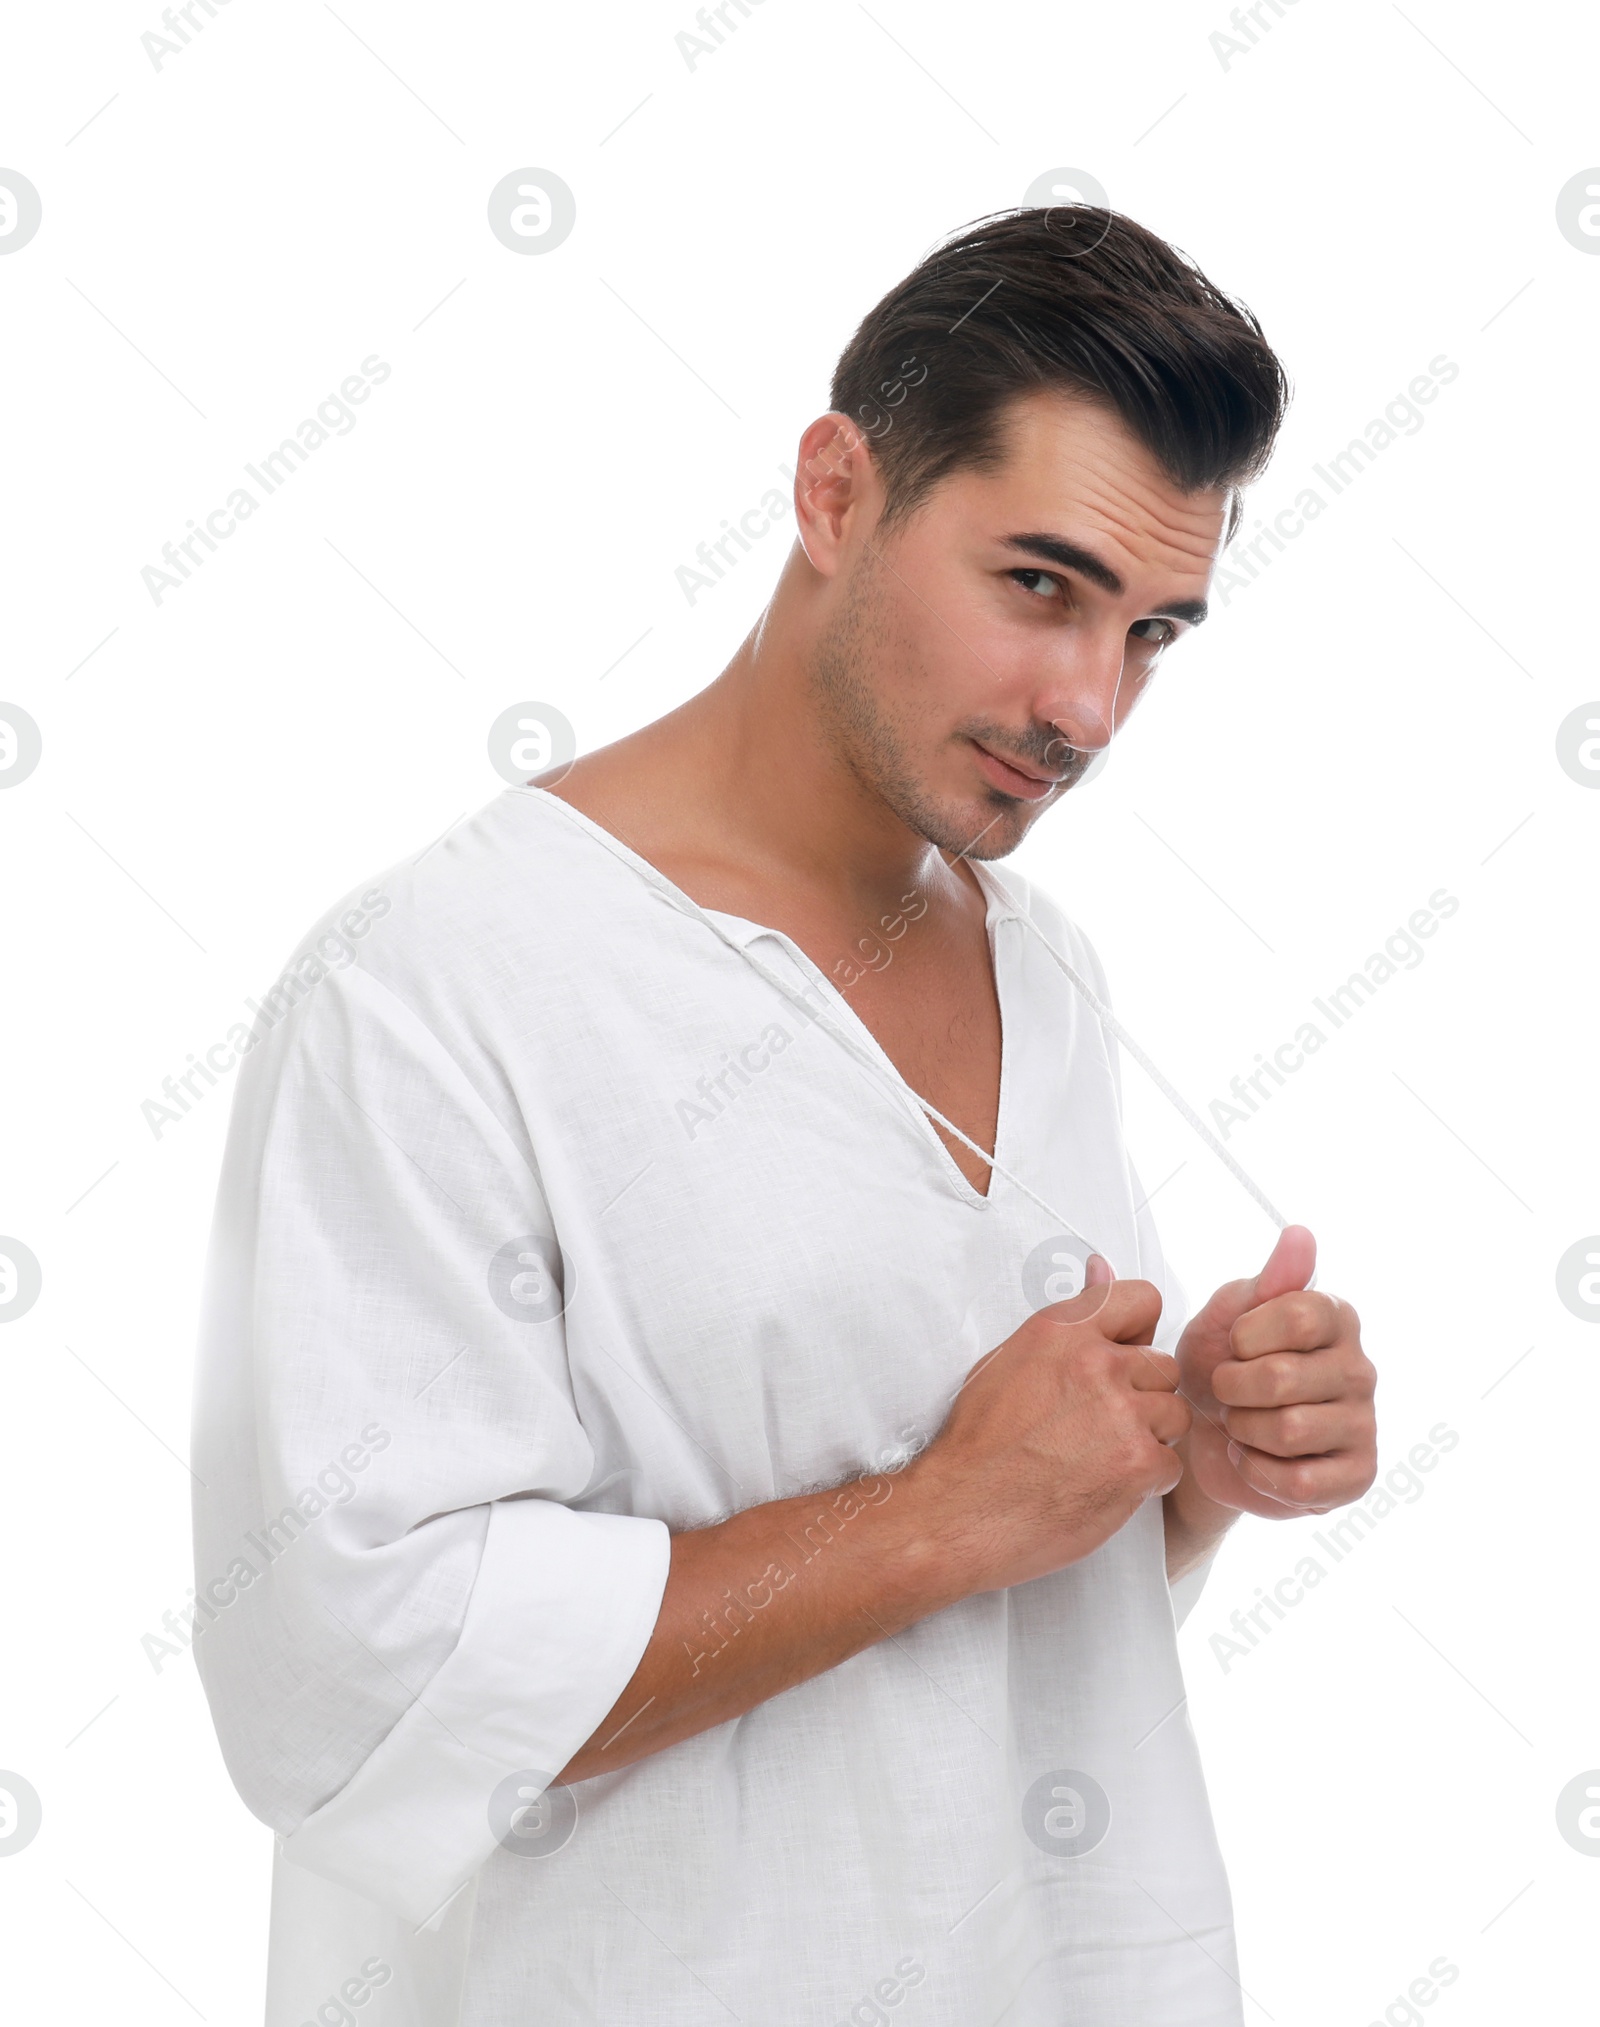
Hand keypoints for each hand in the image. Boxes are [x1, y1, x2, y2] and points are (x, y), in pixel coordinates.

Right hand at [908, 1267, 1191, 1594]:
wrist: (962, 1511)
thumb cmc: (979, 1442)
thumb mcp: (1011, 1359)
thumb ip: (1070, 1319)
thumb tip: (1102, 1265)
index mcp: (1062, 1330)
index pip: (1143, 1300)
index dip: (1137, 1334)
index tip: (1120, 1357)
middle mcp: (1096, 1363)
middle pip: (1162, 1367)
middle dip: (1141, 1395)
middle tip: (1098, 1424)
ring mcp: (1121, 1414)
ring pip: (1174, 1414)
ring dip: (1148, 1437)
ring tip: (1101, 1456)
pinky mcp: (1137, 1464)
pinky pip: (1170, 1464)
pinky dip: (1146, 1480)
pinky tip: (1106, 1485)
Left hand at [1173, 1226, 1376, 1518]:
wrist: (1205, 1439)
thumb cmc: (1221, 1368)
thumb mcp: (1227, 1316)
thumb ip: (1265, 1281)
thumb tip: (1300, 1235)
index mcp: (1336, 1319)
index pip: (1299, 1315)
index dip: (1247, 1336)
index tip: (1234, 1345)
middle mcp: (1359, 1368)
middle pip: (1284, 1377)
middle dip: (1233, 1388)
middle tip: (1227, 1391)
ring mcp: (1363, 1425)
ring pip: (1290, 1430)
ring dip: (1242, 1430)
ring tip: (1239, 1424)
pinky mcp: (1356, 1476)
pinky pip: (1299, 1482)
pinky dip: (1258, 1471)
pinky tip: (1253, 1458)